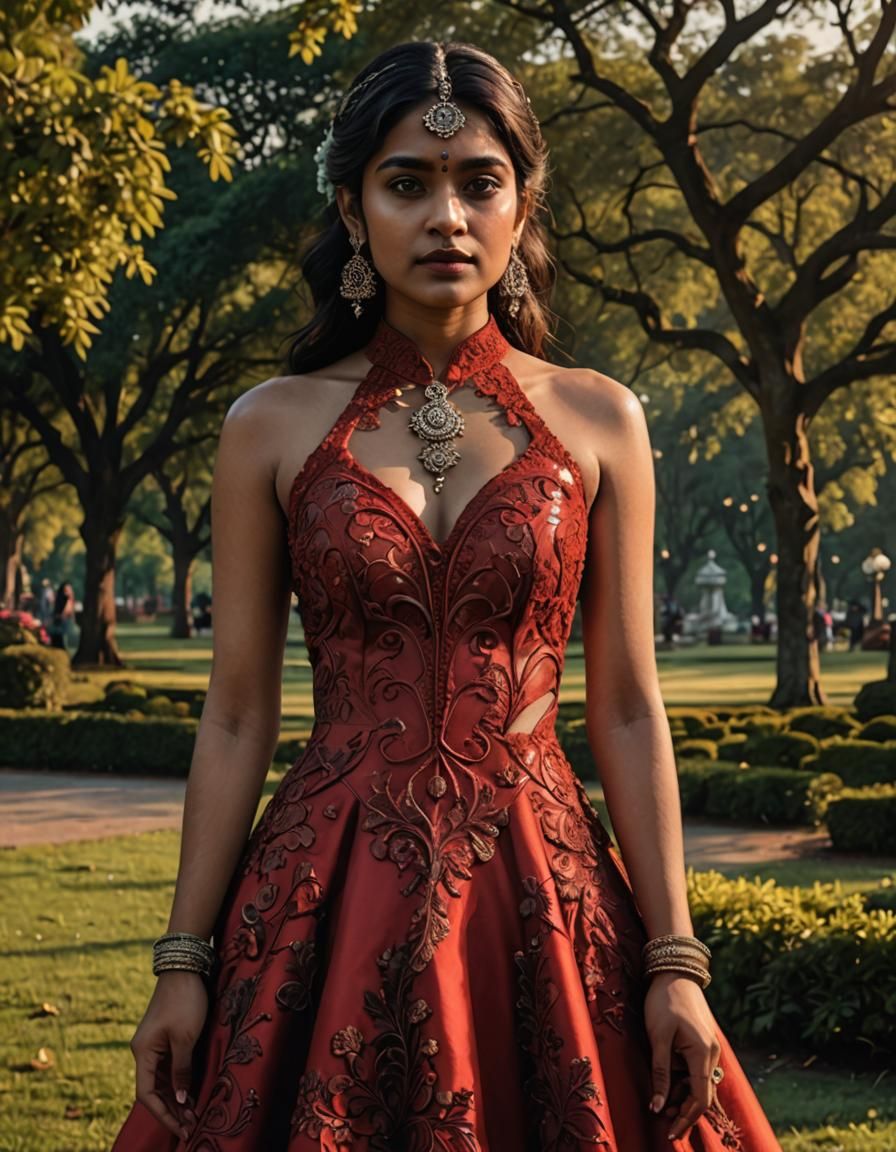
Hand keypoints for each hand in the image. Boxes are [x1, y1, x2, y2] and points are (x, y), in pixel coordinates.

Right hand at [129, 970, 208, 1141]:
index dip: (163, 1114)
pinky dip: (177, 1082)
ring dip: (175, 1098)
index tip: (181, 1129)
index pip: (147, 1094)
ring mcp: (153, 1045)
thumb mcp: (186, 1038)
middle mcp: (143, 1051)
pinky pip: (167, 1068)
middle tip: (190, 1127)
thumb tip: (178, 1100)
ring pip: (161, 1080)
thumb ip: (181, 1070)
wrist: (185, 968)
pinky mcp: (164, 1038)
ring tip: (193, 1115)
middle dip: (171, 1110)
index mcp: (142, 1052)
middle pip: (153, 1090)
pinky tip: (189, 1094)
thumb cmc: (185, 1001)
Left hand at [644, 971, 721, 1142]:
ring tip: (662, 1102)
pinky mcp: (703, 1041)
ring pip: (699, 1082)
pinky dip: (684, 1080)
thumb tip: (658, 1107)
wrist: (675, 971)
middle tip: (663, 1119)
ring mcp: (709, 1047)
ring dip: (683, 1095)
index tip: (670, 1133)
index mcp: (703, 1054)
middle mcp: (712, 1054)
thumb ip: (660, 1073)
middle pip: (702, 1094)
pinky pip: (697, 1069)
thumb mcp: (658, 1038)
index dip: (686, 1118)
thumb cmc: (663, 1002)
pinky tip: (669, 1083)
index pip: (699, 1098)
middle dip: (684, 1110)